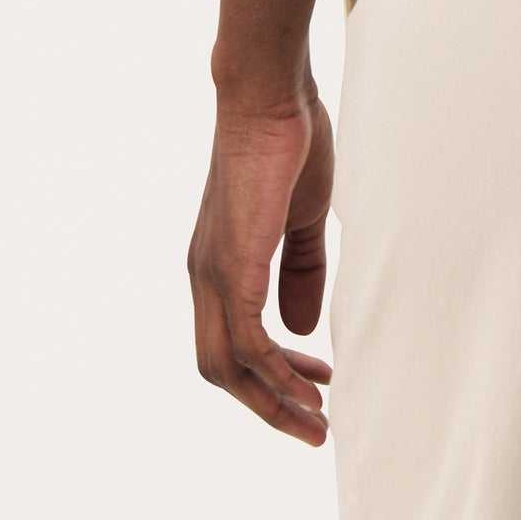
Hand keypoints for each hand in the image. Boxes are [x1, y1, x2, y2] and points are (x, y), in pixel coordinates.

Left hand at [189, 90, 335, 444]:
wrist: (269, 94)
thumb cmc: (288, 142)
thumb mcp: (301, 217)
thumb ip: (300, 271)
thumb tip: (299, 329)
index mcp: (218, 263)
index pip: (230, 341)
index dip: (268, 373)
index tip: (314, 387)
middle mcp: (205, 276)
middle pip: (220, 367)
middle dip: (267, 404)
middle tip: (313, 425)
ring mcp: (212, 273)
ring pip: (227, 365)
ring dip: (272, 400)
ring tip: (315, 421)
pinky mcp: (232, 265)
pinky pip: (247, 340)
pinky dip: (275, 371)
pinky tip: (308, 384)